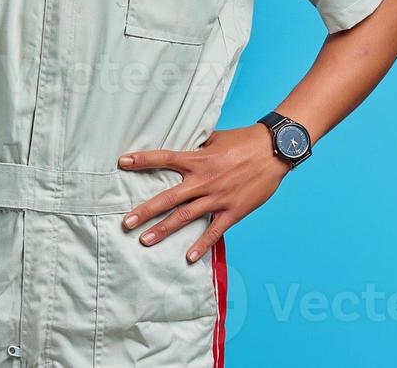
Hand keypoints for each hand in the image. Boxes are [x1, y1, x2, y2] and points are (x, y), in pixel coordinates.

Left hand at [117, 123, 290, 262]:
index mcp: (198, 159)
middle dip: (145, 210)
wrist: (275, 150)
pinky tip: (188, 257)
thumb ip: (197, 147)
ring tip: (145, 240)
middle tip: (126, 222)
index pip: (164, 158)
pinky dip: (201, 245)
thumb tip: (182, 146)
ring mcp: (218, 197)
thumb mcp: (215, 139)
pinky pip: (214, 231)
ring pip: (185, 216)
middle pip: (168, 197)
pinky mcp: (233, 211)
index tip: (122, 162)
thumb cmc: (244, 141)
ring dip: (164, 230)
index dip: (143, 160)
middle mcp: (204, 180)